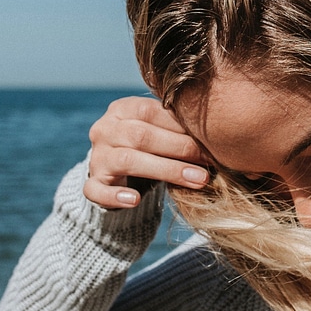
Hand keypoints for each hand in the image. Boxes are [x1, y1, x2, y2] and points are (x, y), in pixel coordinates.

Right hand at [83, 96, 210, 208]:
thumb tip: (219, 134)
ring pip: (127, 161)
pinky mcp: (91, 185)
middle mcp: (105, 130)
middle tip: (210, 162)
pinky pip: (97, 190)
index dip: (183, 127)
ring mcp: (97, 158)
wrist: (117, 176)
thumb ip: (179, 129)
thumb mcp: (161, 134)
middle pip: (141, 136)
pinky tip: (135, 200)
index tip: (213, 141)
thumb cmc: (149, 150)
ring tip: (197, 181)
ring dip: (166, 171)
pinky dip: (115, 196)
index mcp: (122, 110)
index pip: (151, 112)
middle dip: (180, 149)